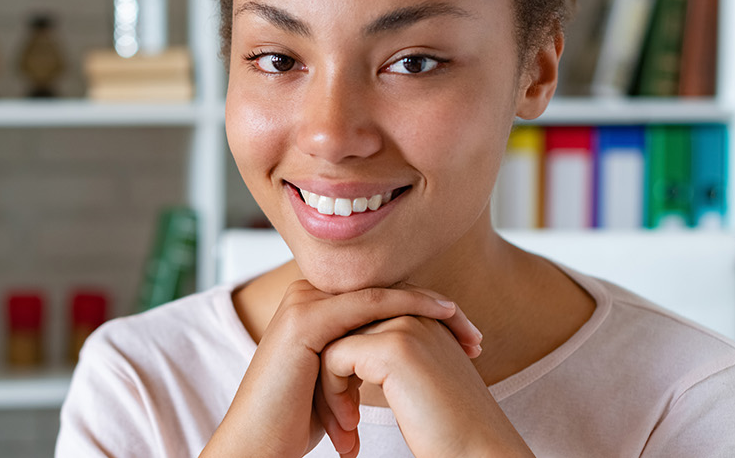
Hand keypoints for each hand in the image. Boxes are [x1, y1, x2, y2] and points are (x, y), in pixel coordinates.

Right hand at [201, 280, 482, 457]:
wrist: (259, 444)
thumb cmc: (296, 423)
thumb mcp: (340, 382)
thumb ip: (362, 358)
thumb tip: (406, 355)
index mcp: (315, 308)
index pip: (381, 298)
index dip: (426, 312)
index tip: (466, 338)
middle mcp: (306, 297)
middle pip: (385, 290)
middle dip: (436, 310)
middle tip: (476, 336)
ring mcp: (303, 304)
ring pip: (382, 293)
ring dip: (430, 307)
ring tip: (467, 330)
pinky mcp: (305, 320)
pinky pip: (368, 304)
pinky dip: (408, 306)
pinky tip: (441, 314)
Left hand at [318, 315, 530, 457]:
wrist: (479, 453)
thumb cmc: (447, 430)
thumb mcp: (414, 383)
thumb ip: (388, 361)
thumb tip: (343, 357)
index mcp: (425, 319)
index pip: (361, 323)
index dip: (348, 367)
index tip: (349, 412)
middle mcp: (417, 314)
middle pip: (344, 330)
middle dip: (335, 377)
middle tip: (344, 423)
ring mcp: (405, 326)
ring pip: (333, 343)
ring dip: (330, 390)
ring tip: (346, 430)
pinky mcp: (393, 347)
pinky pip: (334, 359)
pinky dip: (333, 395)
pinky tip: (351, 426)